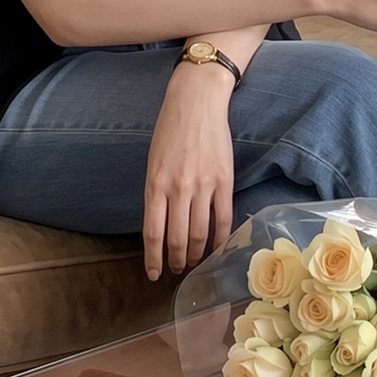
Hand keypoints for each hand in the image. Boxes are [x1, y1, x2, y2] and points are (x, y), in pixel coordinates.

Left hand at [143, 61, 234, 280]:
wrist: (196, 101)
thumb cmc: (170, 130)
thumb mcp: (152, 163)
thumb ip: (156, 194)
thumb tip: (161, 225)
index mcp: (155, 185)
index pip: (153, 234)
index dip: (153, 259)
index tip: (153, 274)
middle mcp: (178, 189)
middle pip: (177, 239)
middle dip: (176, 261)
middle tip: (177, 270)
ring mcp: (203, 185)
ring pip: (200, 233)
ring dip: (196, 254)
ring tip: (194, 263)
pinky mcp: (224, 181)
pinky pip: (223, 218)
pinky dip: (220, 239)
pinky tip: (217, 250)